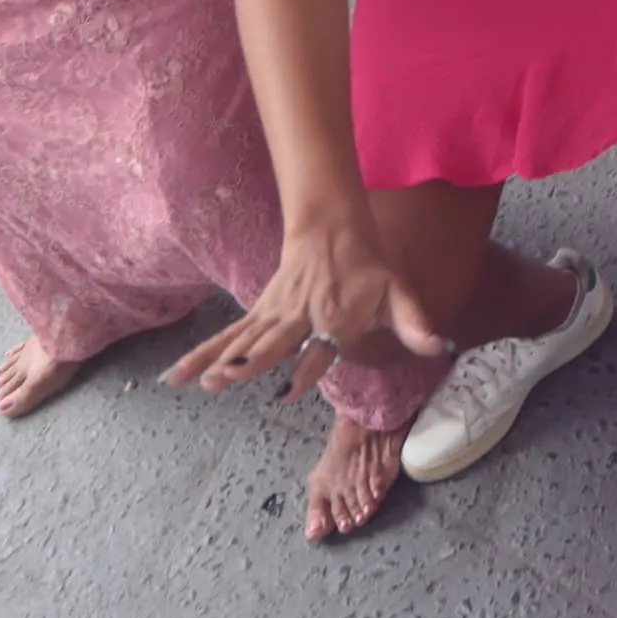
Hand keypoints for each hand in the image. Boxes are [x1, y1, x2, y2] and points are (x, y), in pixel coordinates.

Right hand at [170, 218, 448, 394]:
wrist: (333, 226)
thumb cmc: (368, 267)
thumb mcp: (398, 293)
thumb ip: (414, 324)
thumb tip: (438, 347)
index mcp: (333, 319)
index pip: (317, 350)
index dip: (304, 370)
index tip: (288, 391)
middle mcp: (300, 319)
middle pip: (271, 343)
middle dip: (249, 362)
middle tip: (225, 378)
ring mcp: (275, 314)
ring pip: (242, 340)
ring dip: (218, 360)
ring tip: (197, 381)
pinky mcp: (260, 311)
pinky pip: (228, 335)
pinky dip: (202, 353)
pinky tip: (178, 375)